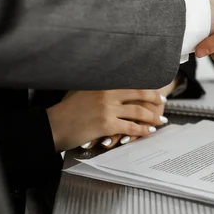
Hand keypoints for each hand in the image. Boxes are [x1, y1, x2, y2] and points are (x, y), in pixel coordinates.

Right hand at [47, 89, 167, 150]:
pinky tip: (148, 131)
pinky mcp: (106, 124)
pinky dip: (142, 130)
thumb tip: (113, 86)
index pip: (130, 82)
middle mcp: (106, 93)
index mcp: (102, 83)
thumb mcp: (82, 91)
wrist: (51, 126)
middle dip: (154, 98)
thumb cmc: (65, 111)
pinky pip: (130, 127)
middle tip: (162, 102)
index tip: (154, 88)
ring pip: (138, 111)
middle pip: (139, 93)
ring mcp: (107, 108)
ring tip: (160, 120)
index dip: (145, 85)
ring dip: (152, 116)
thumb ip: (98, 88)